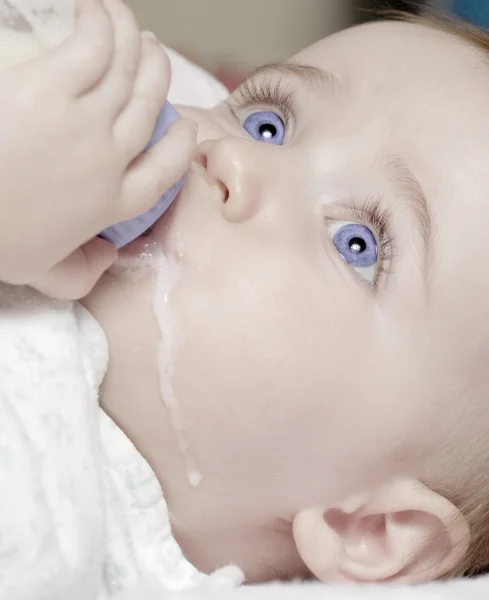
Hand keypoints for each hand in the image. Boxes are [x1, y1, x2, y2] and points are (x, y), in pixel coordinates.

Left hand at [0, 0, 195, 299]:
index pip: (163, 171)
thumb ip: (82, 274)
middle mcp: (111, 161)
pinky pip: (92, 48)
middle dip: (158, 78)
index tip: (185, 127)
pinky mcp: (51, 90)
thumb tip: (109, 259)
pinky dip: (102, 25)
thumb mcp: (44, 274)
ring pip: (127, 73)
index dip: (180, 146)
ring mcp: (85, 123)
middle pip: (148, 111)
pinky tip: (99, 9)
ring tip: (131, 23)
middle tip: (156, 56)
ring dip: (135, 42)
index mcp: (113, 204)